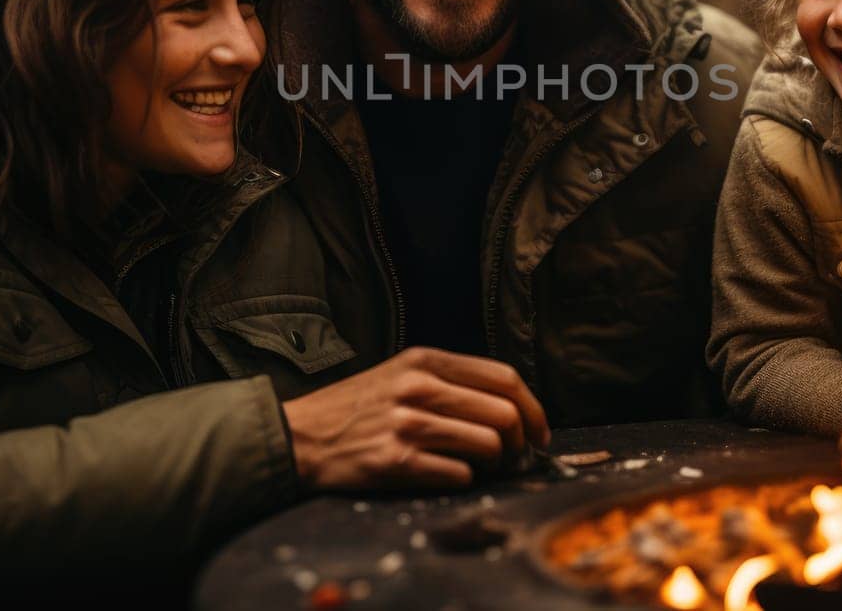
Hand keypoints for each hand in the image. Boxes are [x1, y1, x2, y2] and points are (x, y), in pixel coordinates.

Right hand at [280, 347, 550, 489]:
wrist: (301, 436)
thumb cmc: (358, 408)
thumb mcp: (402, 373)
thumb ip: (451, 381)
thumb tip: (512, 406)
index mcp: (425, 360)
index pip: (504, 378)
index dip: (534, 408)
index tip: (540, 432)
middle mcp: (419, 387)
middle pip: (504, 414)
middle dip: (519, 443)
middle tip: (512, 457)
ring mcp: (407, 424)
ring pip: (488, 446)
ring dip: (492, 464)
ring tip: (478, 467)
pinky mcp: (395, 461)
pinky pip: (458, 475)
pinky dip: (462, 480)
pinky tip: (444, 475)